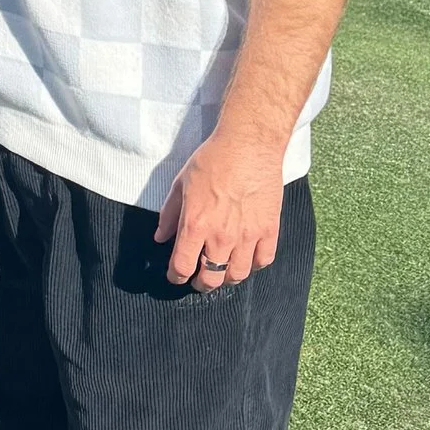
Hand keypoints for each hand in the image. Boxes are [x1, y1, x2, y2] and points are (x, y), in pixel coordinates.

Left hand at [153, 128, 284, 288]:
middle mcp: (221, 236)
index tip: (175, 276)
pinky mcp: (269, 229)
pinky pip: (263, 260)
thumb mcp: (180, 184)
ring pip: (237, 275)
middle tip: (200, 280)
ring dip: (227, 278)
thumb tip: (160, 237)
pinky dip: (254, 265)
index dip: (176, 277)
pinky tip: (247, 258)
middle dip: (202, 284)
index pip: (182, 267)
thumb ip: (169, 215)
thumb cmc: (213, 159)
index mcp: (195, 225)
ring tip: (223, 272)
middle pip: (211, 278)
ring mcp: (248, 235)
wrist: (249, 145)